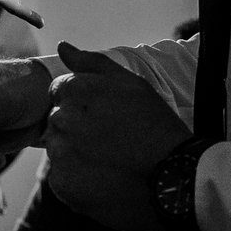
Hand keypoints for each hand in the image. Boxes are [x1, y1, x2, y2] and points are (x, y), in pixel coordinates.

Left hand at [42, 43, 192, 230]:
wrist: (173, 176)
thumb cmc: (155, 125)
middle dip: (76, 128)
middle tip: (111, 140)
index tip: (105, 117)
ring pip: (58, 150)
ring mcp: (59, 153)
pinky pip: (62, 178)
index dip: (83, 105)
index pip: (59, 93)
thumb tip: (62, 46)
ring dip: (76, 154)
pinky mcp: (62, 184)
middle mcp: (60, 119)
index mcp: (74, 90)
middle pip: (56, 121)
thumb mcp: (131, 84)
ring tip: (110, 161)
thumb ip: (92, 63)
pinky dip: (78, 180)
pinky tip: (104, 179)